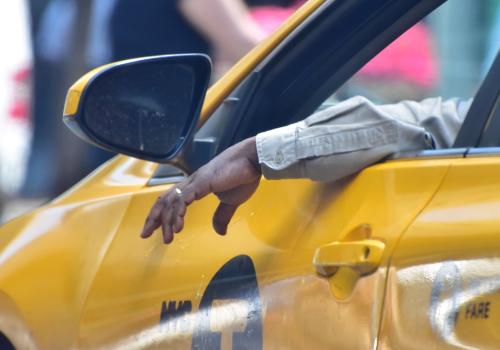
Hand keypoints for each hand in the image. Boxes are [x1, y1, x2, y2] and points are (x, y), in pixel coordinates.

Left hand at [141, 137, 260, 243]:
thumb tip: (220, 232)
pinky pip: (184, 199)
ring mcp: (195, 182)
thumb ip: (222, 215)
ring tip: (167, 238)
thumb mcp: (231, 201)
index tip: (154, 229)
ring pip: (171, 201)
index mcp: (196, 186)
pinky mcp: (202, 183)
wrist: (253, 160)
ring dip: (166, 221)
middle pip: (164, 199)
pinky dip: (178, 213)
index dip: (161, 214)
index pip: (172, 199)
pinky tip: (178, 226)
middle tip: (145, 234)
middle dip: (154, 217)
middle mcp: (191, 182)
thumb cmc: (243, 176)